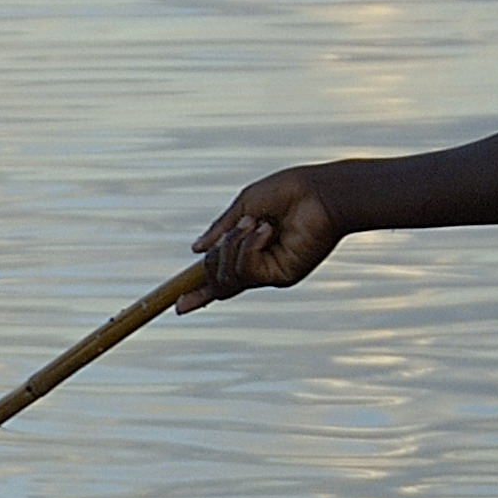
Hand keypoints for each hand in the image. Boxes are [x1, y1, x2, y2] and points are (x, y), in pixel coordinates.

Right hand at [184, 166, 344, 311]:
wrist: (319, 192)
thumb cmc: (288, 192)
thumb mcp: (245, 206)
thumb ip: (220, 230)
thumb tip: (195, 250)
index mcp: (250, 249)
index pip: (220, 277)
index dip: (198, 292)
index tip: (178, 305)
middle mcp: (260, 266)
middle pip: (217, 280)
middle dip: (213, 257)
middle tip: (232, 231)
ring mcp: (270, 272)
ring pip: (228, 276)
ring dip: (233, 245)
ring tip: (258, 222)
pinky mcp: (281, 275)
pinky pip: (246, 270)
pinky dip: (248, 247)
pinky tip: (267, 230)